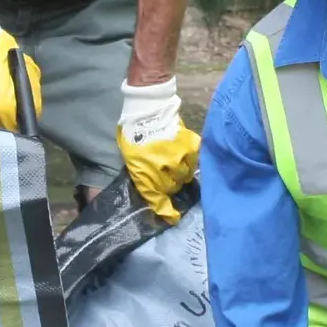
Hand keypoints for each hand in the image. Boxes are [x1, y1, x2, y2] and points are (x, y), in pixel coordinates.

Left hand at [115, 78, 198, 223]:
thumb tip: (152, 189)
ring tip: (177, 166)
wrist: (148, 108)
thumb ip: (142, 174)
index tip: (173, 217)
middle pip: (173, 186)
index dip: (166, 210)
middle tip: (168, 177)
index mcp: (146, 172)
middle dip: (170, 185)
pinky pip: (194, 160)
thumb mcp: (132, 158)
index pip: (158, 197)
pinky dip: (190, 160)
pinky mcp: (191, 146)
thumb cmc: (134, 133)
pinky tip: (185, 156)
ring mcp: (180, 157)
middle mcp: (164, 167)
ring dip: (181, 173)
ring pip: (186, 175)